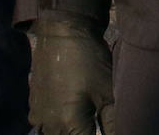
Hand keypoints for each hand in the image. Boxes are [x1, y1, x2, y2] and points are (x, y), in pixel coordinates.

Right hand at [29, 14, 115, 134]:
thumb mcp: (108, 92)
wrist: (62, 34)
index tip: (107, 128)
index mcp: (68, 126)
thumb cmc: (89, 61)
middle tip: (97, 124)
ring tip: (86, 120)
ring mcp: (38, 117)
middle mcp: (48, 127)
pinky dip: (58, 125)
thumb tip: (124, 132)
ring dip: (70, 132)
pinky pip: (44, 126)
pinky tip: (69, 114)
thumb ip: (113, 121)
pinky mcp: (34, 107)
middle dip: (85, 133)